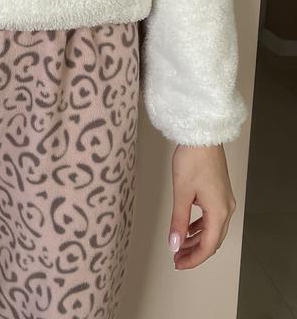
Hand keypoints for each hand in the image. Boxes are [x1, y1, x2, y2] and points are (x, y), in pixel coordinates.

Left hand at [168, 143, 236, 269]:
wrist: (202, 136)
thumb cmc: (192, 160)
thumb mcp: (181, 192)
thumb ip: (178, 220)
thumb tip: (175, 244)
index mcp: (219, 212)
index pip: (208, 246)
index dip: (193, 258)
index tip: (178, 263)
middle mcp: (226, 208)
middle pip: (213, 240)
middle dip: (195, 251)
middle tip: (177, 258)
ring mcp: (224, 200)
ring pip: (213, 229)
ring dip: (197, 239)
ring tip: (180, 245)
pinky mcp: (219, 192)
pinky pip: (212, 217)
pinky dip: (200, 226)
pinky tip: (188, 227)